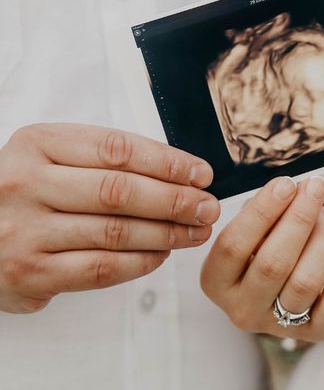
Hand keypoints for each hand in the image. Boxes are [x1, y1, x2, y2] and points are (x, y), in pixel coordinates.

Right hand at [0, 123, 218, 313]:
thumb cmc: (27, 188)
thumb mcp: (53, 155)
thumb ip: (105, 158)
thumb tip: (178, 172)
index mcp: (38, 143)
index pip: (118, 149)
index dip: (167, 162)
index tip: (200, 173)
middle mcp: (26, 184)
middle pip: (120, 191)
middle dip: (175, 199)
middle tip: (207, 206)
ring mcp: (24, 231)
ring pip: (115, 232)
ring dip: (166, 233)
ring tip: (196, 231)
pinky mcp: (28, 273)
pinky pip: (99, 268)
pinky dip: (139, 262)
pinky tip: (162, 253)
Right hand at [201, 176, 323, 341]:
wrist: (277, 292)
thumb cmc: (260, 250)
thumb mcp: (249, 231)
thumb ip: (264, 211)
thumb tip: (292, 190)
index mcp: (217, 280)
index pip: (233, 244)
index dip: (262, 211)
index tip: (285, 184)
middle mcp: (242, 308)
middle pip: (273, 263)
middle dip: (299, 218)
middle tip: (315, 188)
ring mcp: (276, 325)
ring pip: (305, 283)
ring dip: (323, 239)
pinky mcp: (312, 333)